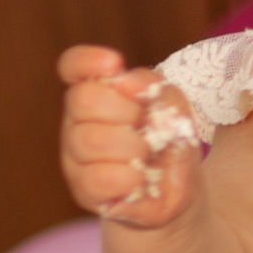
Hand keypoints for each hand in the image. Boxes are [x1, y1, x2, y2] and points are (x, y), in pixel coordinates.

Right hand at [59, 45, 198, 228]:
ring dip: (133, 147)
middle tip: (146, 126)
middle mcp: (77, 123)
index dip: (87, 60)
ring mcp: (76, 158)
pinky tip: (140, 179)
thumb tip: (124, 80)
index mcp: (96, 95)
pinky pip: (99, 178)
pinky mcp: (83, 191)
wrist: (180, 192)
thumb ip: (152, 86)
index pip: (72, 66)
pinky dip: (130, 177)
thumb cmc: (170, 142)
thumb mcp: (173, 108)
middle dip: (125, 110)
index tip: (115, 64)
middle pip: (82, 99)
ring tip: (147, 155)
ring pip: (90, 140)